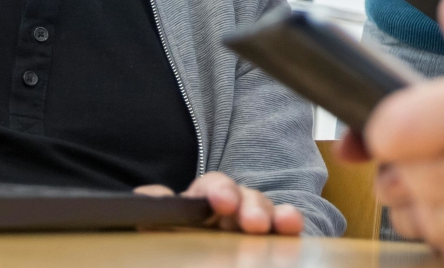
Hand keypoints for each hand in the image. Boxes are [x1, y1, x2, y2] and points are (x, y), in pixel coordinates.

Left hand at [134, 172, 304, 234]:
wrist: (183, 256)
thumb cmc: (170, 241)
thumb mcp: (156, 227)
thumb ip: (154, 214)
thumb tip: (149, 197)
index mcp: (201, 205)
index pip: (213, 187)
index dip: (221, 190)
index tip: (223, 203)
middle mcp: (229, 212)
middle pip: (246, 198)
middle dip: (252, 206)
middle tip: (255, 223)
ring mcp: (249, 228)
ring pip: (267, 213)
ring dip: (275, 215)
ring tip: (285, 225)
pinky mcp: (265, 244)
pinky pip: (281, 232)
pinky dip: (288, 227)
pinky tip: (294, 229)